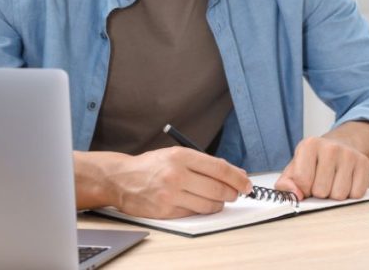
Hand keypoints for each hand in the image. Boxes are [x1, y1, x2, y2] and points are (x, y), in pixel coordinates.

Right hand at [103, 147, 251, 218]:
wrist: (121, 179)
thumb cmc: (152, 166)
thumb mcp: (176, 155)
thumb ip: (204, 163)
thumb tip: (235, 174)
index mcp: (181, 156)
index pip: (219, 168)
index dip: (238, 178)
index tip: (247, 184)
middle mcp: (176, 174)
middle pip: (218, 189)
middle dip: (232, 193)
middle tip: (236, 193)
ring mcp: (170, 195)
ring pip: (209, 205)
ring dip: (219, 204)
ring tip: (217, 199)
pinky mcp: (166, 211)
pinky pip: (194, 214)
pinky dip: (201, 210)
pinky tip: (198, 203)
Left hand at [274, 136, 368, 200]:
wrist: (340, 146)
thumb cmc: (314, 162)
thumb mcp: (294, 169)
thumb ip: (286, 184)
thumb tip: (294, 195)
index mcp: (309, 145)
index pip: (302, 181)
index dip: (303, 189)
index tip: (306, 183)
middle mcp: (330, 147)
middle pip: (321, 191)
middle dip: (319, 193)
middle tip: (321, 182)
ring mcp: (349, 154)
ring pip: (339, 195)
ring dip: (334, 195)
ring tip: (333, 182)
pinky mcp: (364, 163)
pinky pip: (356, 194)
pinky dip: (350, 194)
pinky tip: (346, 182)